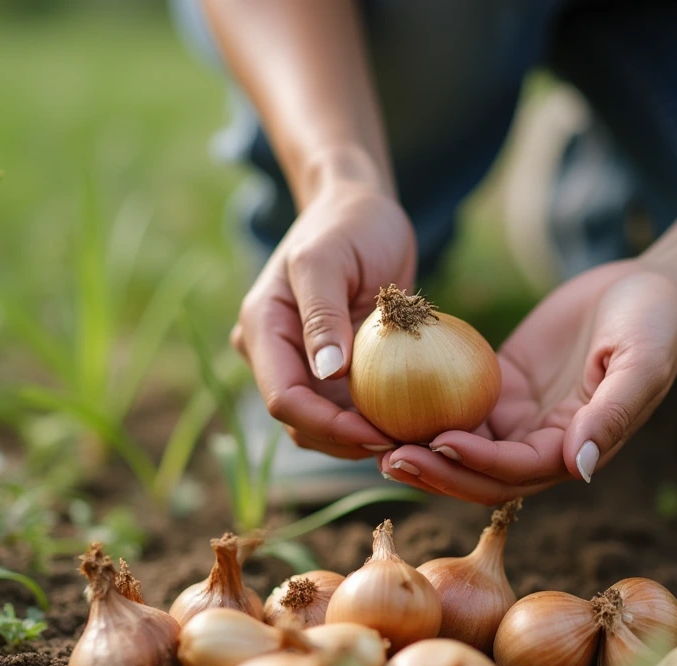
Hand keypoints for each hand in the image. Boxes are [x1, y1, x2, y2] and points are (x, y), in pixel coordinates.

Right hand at [232, 178, 415, 458]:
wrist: (361, 210)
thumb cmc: (348, 223)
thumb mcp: (330, 259)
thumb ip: (323, 314)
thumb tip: (327, 373)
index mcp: (263, 329)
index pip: (284, 398)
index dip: (328, 426)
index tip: (380, 433)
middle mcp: (274, 353)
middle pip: (301, 423)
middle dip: (347, 442)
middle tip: (406, 444)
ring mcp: (302, 364)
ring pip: (323, 427)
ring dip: (362, 439)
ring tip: (412, 439)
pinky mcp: (331, 370)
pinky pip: (348, 410)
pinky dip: (375, 421)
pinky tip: (413, 423)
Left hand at [379, 260, 676, 502]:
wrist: (653, 288)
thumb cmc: (657, 323)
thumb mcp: (642, 363)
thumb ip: (612, 415)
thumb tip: (577, 467)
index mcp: (577, 448)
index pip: (518, 469)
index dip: (478, 463)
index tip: (439, 443)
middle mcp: (544, 444)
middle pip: (480, 473)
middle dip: (436, 471)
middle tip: (387, 455)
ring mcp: (521, 420)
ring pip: (463, 448)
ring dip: (422, 449)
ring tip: (373, 437)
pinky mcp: (504, 390)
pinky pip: (459, 407)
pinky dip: (425, 410)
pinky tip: (386, 398)